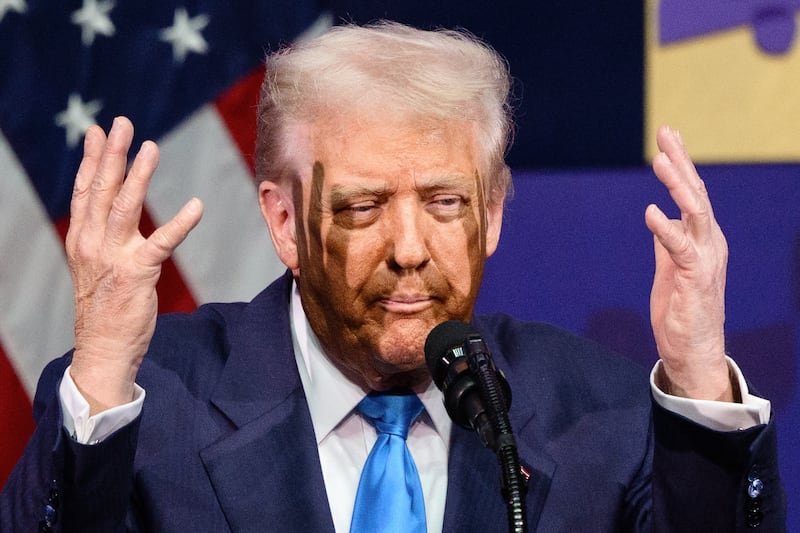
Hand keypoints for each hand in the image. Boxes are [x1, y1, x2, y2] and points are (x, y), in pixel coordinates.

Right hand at [66, 117, 202, 413]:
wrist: (102, 348)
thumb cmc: (104, 306)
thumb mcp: (96, 265)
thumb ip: (102, 236)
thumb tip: (112, 211)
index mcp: (82, 239)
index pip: (85, 191)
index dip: (91, 160)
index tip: (96, 131)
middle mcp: (92, 243)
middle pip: (102, 190)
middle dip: (112, 154)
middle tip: (121, 123)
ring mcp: (113, 258)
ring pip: (125, 207)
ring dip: (138, 175)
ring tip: (150, 147)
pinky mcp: (137, 274)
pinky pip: (162, 243)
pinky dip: (180, 223)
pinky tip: (196, 206)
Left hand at [645, 126, 732, 401]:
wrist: (693, 352)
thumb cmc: (682, 312)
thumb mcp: (671, 269)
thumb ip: (668, 243)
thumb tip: (659, 217)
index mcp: (704, 239)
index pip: (694, 194)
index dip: (682, 164)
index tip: (669, 137)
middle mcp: (710, 243)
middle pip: (697, 193)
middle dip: (681, 161)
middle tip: (665, 133)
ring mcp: (706, 259)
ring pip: (695, 212)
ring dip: (678, 184)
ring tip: (661, 160)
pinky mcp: (695, 278)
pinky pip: (681, 247)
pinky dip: (666, 228)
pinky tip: (650, 212)